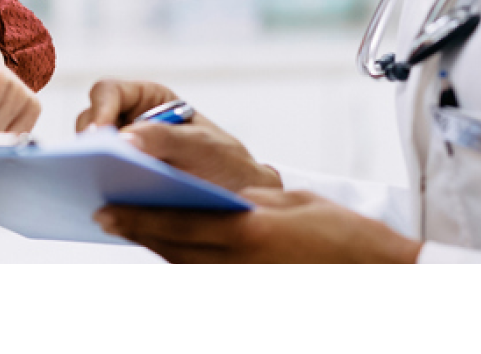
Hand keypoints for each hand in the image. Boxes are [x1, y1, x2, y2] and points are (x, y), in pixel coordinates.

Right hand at [76, 78, 278, 193]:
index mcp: (148, 99)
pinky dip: (97, 190)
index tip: (100, 135)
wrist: (239, 201)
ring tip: (95, 186)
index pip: (108, 92)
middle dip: (90, 143)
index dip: (99, 109)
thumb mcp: (202, 146)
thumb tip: (123, 140)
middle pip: (91, 123)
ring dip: (90, 168)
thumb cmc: (226, 163)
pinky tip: (104, 206)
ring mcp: (122, 154)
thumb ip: (165, 137)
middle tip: (93, 165)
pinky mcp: (119, 182)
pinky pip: (97, 183)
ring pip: (89, 155)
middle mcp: (129, 122)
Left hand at [96, 187, 422, 263]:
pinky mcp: (248, 286)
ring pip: (184, 265)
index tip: (106, 207)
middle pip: (173, 249)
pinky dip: (184, 259)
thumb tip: (209, 193)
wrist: (375, 269)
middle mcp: (238, 264)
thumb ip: (245, 198)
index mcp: (248, 232)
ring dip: (156, 246)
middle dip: (137, 231)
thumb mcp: (290, 202)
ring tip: (130, 226)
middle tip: (104, 214)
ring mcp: (241, 280)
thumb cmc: (339, 231)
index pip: (178, 224)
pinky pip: (204, 274)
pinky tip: (171, 245)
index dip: (138, 217)